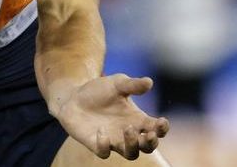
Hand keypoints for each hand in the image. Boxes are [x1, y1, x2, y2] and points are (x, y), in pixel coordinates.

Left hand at [54, 74, 169, 159]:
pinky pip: (104, 152)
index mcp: (137, 119)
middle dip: (151, 143)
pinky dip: (104, 145)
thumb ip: (133, 84)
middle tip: (149, 134)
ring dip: (133, 145)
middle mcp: (128, 133)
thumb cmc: (99, 90)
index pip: (156, 129)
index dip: (162, 128)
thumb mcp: (117, 83)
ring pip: (130, 154)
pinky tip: (101, 131)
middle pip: (147, 147)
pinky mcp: (96, 144)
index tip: (162, 121)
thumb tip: (149, 82)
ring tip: (128, 129)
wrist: (73, 96)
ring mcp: (113, 140)